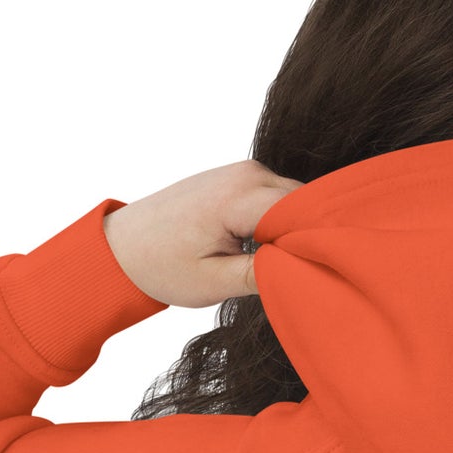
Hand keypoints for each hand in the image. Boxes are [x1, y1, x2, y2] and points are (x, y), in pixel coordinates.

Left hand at [103, 161, 303, 309]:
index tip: (329, 270)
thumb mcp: (215, 281)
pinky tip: (277, 250)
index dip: (320, 241)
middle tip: (313, 274)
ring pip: (296, 200)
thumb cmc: (162, 266)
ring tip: (293, 264)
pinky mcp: (242, 178)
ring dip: (299, 229)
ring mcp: (245, 171)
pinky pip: (280, 198)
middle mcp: (247, 173)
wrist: (124, 246)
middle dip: (313, 235)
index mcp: (238, 196)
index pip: (304, 212)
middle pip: (306, 202)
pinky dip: (285, 222)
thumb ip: (265, 275)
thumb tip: (308, 272)